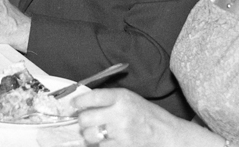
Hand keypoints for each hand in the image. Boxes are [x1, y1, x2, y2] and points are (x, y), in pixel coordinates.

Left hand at [72, 88, 208, 146]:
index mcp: (121, 97)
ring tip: (99, 132)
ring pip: (89, 136)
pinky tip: (109, 140)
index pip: (91, 97)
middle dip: (83, 121)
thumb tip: (81, 104)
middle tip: (87, 121)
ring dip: (90, 135)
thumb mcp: (128, 98)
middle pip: (85, 119)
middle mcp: (119, 114)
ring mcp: (120, 132)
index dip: (78, 102)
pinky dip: (101, 145)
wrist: (164, 133)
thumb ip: (107, 99)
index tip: (75, 105)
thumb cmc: (145, 114)